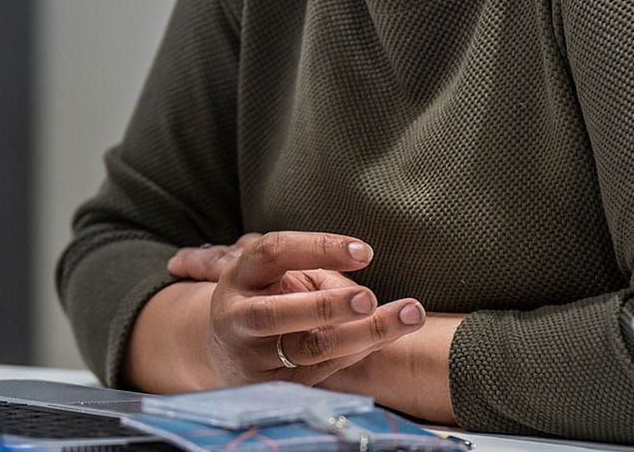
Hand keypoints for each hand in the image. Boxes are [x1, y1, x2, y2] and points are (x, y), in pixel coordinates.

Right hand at [165, 231, 423, 386]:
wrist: (225, 350)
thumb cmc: (266, 296)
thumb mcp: (276, 272)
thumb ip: (313, 270)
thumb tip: (361, 289)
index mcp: (239, 276)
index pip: (274, 253)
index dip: (319, 247)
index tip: (365, 252)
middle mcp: (238, 318)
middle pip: (278, 314)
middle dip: (326, 307)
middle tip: (369, 298)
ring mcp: (253, 356)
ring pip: (309, 349)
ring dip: (362, 334)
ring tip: (408, 315)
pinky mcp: (273, 386)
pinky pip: (322, 370)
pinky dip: (358, 351)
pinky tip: (387, 335)